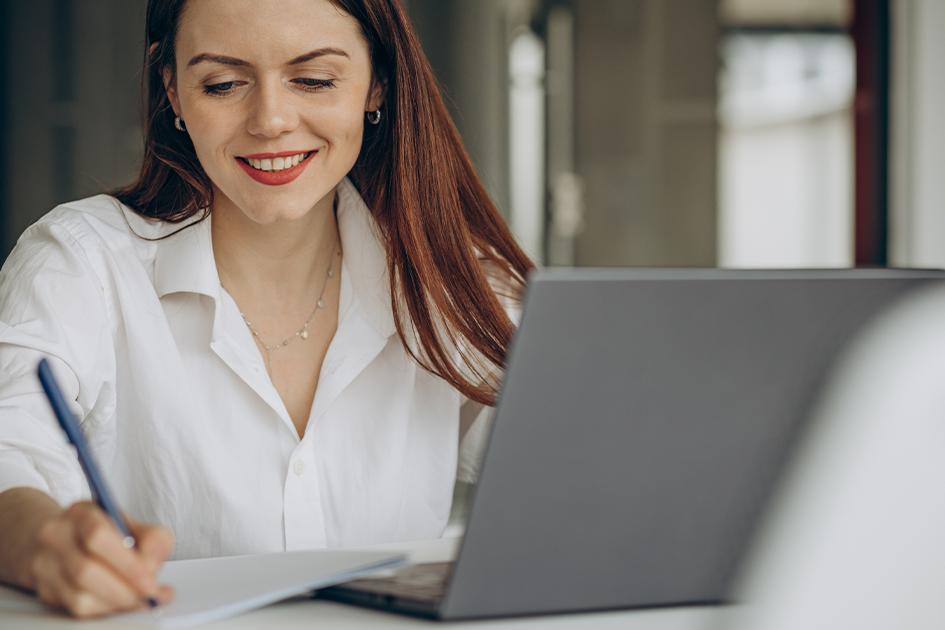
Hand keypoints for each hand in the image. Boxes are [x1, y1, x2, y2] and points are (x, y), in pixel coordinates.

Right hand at [28, 501, 175, 617]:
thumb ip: (152, 538)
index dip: (127, 562)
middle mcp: (57, 536)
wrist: (66, 539)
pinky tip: (125, 601)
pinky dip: (108, 608)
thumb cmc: (105, 531)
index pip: (98, 536)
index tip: (150, 578)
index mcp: (81, 513)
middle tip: (151, 592)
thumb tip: (153, 564)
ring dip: (118, 600)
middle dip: (125, 587)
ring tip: (142, 596)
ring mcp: (46, 564)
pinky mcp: (47, 589)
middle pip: (87, 570)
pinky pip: (78, 608)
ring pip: (81, 595)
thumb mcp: (132, 523)